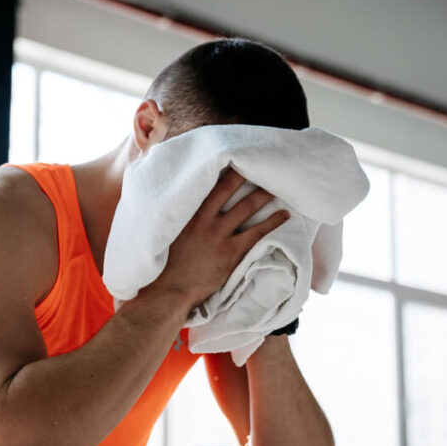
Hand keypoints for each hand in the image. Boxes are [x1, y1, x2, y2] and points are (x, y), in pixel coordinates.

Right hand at [139, 168, 289, 313]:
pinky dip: (272, 222)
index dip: (220, 167)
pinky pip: (257, 233)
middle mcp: (203, 219)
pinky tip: (284, 215)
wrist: (168, 290)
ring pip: (246, 207)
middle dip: (245, 172)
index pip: (206, 182)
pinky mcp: (230, 253)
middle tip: (260, 161)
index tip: (232, 155)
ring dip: (263, 195)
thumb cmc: (163, 262)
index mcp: (185, 211)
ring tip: (277, 185)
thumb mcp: (162, 231)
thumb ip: (172, 213)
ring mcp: (218, 235)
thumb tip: (170, 196)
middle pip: (228, 187)